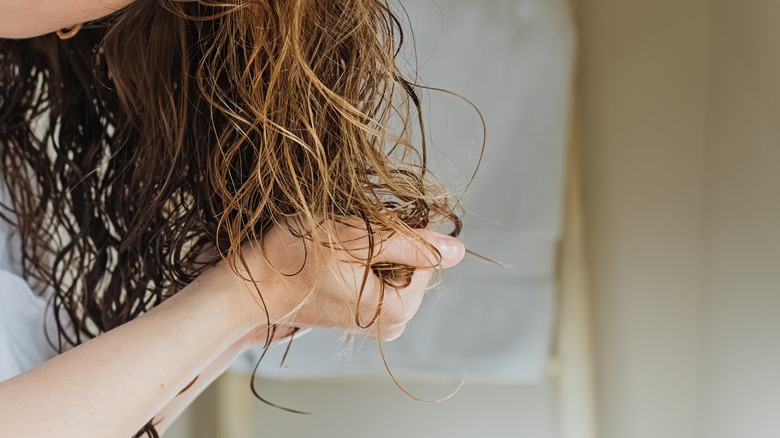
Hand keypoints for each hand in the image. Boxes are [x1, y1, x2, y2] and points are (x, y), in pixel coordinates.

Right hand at [232, 220, 464, 339]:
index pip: (428, 257)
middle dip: (388, 245)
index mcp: (398, 311)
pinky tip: (336, 264)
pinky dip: (365, 263)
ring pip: (398, 268)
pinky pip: (381, 278)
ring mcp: (378, 323)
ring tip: (339, 254)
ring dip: (374, 251)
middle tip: (347, 244)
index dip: (399, 236)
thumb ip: (411, 242)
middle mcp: (393, 325)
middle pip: (416, 265)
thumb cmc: (296, 258)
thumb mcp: (356, 236)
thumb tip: (457, 250)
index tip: (363, 237)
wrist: (254, 283)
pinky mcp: (364, 316)